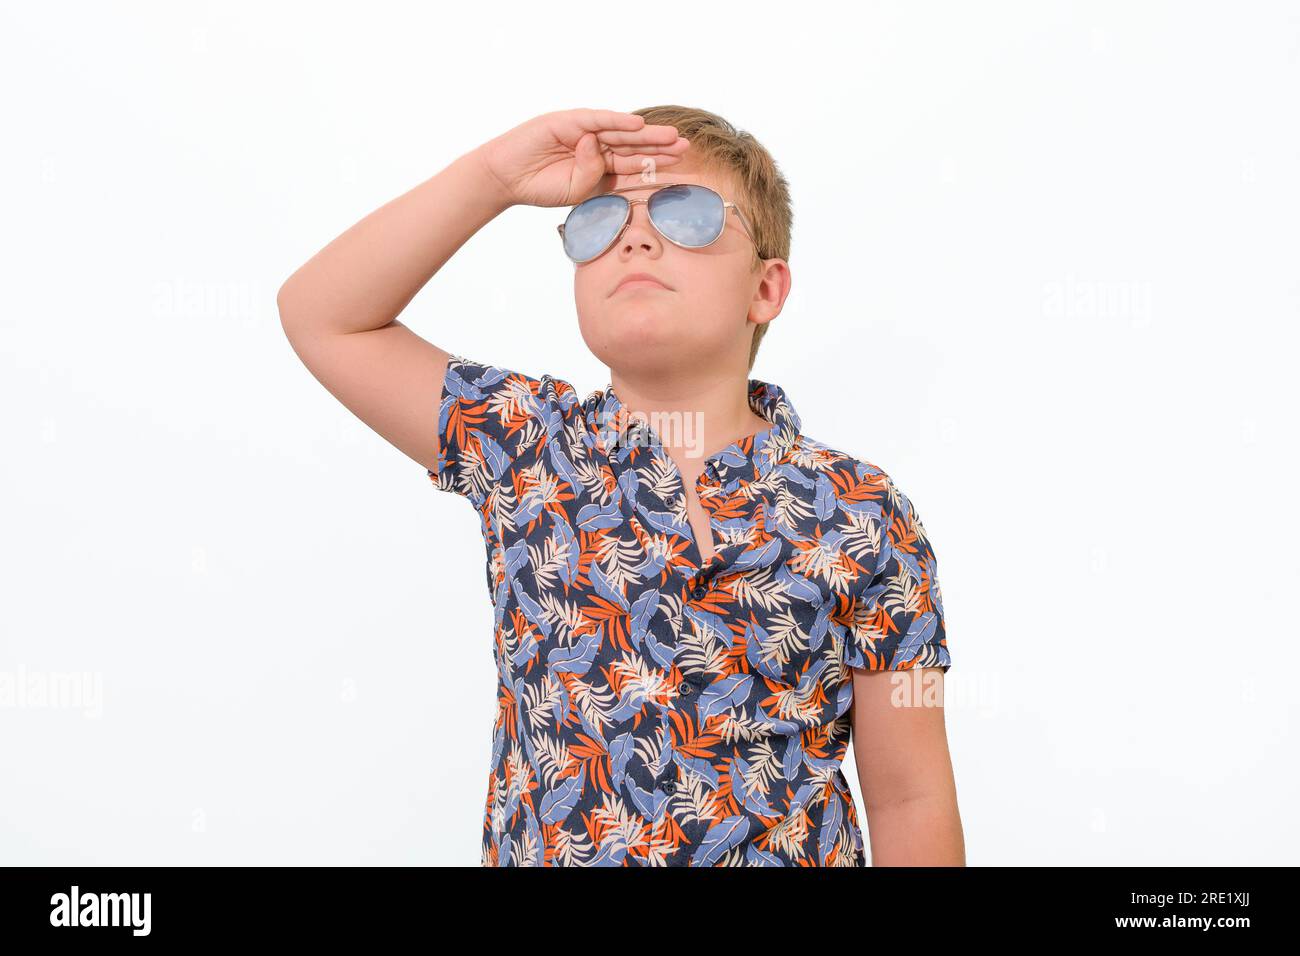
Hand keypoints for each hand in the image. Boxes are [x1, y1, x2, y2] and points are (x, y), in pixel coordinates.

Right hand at [474, 108, 689, 208]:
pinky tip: (637, 125)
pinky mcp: (569, 121)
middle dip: (660, 147)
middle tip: (686, 147)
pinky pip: (597, 120)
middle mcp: (596, 146)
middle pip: (634, 145)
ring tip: (671, 136)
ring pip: (621, 132)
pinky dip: (616, 122)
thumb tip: (598, 147)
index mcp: (601, 166)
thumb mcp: (577, 191)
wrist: (508, 178)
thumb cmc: (541, 186)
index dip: (657, 164)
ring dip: (647, 134)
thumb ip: (594, 175)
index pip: (634, 164)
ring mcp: (583, 132)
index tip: (681, 168)